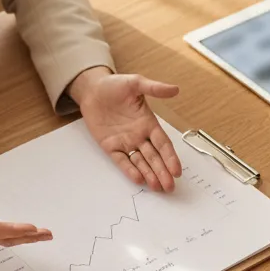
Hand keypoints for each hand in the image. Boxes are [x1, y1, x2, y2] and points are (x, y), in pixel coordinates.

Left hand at [68, 67, 182, 191]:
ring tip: (157, 187)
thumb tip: (175, 89)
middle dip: (162, 172)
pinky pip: (121, 160)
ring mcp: (125, 142)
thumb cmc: (115, 85)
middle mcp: (139, 136)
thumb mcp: (135, 83)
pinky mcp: (110, 146)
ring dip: (149, 174)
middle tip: (170, 187)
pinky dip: (130, 170)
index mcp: (148, 123)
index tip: (177, 170)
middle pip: (154, 157)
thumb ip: (154, 88)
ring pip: (140, 162)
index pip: (163, 144)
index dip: (170, 157)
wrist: (92, 89)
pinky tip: (138, 179)